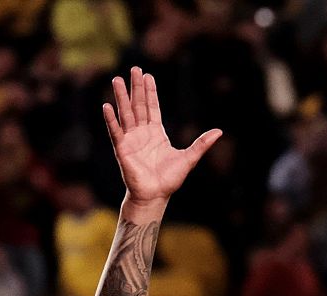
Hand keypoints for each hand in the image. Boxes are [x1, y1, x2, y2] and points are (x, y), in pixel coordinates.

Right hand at [103, 68, 220, 207]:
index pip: (152, 107)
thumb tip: (219, 131)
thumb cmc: (169, 181)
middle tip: (133, 69)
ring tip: (117, 79)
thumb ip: (202, 144)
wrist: (155, 196)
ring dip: (121, 97)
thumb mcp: (189, 158)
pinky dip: (111, 120)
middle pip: (138, 105)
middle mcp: (141, 134)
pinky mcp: (122, 150)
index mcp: (156, 133)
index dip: (150, 91)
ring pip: (125, 114)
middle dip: (136, 87)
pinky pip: (116, 132)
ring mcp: (131, 141)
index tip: (147, 75)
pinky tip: (106, 106)